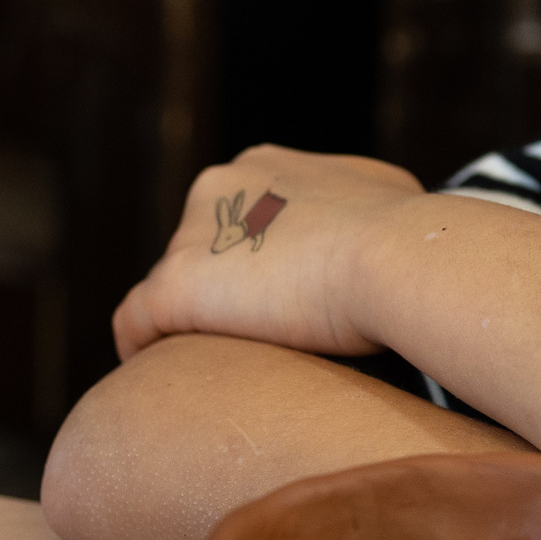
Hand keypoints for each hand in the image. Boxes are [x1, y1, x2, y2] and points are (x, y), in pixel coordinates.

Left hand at [112, 145, 422, 361]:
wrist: (393, 255)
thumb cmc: (404, 231)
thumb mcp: (386, 192)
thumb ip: (358, 199)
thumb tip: (369, 219)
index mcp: (261, 166)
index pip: (238, 216)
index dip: (254, 261)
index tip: (279, 299)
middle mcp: (218, 187)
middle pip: (201, 249)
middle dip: (222, 289)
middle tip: (256, 338)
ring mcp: (192, 236)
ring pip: (174, 287)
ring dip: (193, 322)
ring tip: (220, 364)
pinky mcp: (175, 286)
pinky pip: (136, 322)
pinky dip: (141, 346)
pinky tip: (157, 374)